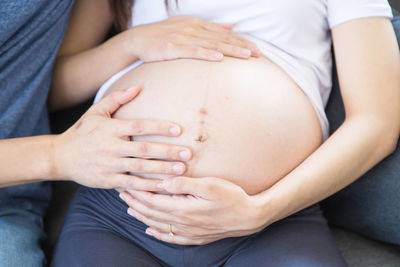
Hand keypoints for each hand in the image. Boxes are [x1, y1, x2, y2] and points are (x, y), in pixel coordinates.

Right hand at [52, 88, 191, 190]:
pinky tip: (164, 186)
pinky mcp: (108, 180)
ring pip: (140, 168)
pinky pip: (131, 184)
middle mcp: (111, 147)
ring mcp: (110, 165)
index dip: (159, 127)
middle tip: (188, 153)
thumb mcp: (96, 112)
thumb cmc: (82, 132)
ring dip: (162, 170)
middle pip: (143, 149)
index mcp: (111, 129)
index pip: (138, 126)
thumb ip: (116, 98)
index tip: (178, 129)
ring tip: (182, 170)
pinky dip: (148, 186)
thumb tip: (138, 87)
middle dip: (167, 152)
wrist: (60, 157)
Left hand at [120, 176, 266, 244]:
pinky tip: (150, 230)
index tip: (127, 185)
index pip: (153, 201)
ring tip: (130, 209)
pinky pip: (171, 237)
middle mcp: (182, 223)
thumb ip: (184, 184)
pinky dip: (157, 233)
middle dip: (136, 203)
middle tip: (122, 193)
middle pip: (152, 213)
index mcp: (184, 208)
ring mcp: (189, 232)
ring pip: (158, 225)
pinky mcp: (196, 237)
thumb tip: (163, 182)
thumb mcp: (209, 185)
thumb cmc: (231, 197)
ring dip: (142, 216)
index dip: (138, 193)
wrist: (249, 217)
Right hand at [125, 16, 259, 61]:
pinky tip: (218, 58)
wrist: (139, 39)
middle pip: (221, 38)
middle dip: (241, 46)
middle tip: (257, 54)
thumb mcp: (188, 27)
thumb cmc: (164, 36)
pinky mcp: (173, 48)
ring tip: (246, 56)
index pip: (224, 34)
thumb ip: (210, 28)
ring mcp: (183, 37)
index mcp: (197, 24)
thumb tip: (231, 26)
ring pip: (211, 44)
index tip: (255, 49)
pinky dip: (206, 54)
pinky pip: (193, 51)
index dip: (240, 41)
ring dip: (230, 50)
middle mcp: (192, 29)